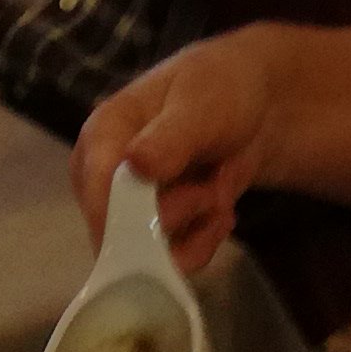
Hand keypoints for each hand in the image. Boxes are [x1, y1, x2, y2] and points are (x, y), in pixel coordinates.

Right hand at [69, 26, 296, 270]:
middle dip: (176, 214)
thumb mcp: (200, 104)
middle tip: (210, 188)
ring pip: (148, 252)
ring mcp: (127, 211)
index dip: (127, 216)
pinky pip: (174, 261)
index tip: (177, 213)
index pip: (97, 190)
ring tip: (219, 195)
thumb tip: (136, 165)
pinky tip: (222, 212)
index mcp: (100, 137)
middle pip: (121, 230)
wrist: (253, 106)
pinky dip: (205, 242)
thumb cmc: (218, 90)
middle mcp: (103, 180)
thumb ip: (171, 137)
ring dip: (195, 227)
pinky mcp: (154, 233)